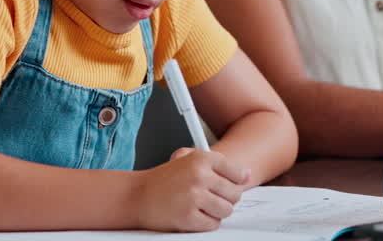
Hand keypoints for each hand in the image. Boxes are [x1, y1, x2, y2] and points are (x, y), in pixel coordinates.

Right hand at [132, 148, 250, 231]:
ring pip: (226, 210)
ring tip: (201, 207)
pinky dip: (205, 223)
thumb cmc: (164, 179)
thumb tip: (246, 175)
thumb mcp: (189, 160)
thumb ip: (219, 165)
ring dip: (216, 212)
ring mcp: (194, 196)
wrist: (136, 196)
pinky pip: (212, 224)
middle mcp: (200, 175)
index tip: (222, 186)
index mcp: (202, 158)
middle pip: (234, 194)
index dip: (232, 183)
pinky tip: (193, 215)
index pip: (237, 173)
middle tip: (208, 199)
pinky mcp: (188, 216)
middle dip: (224, 199)